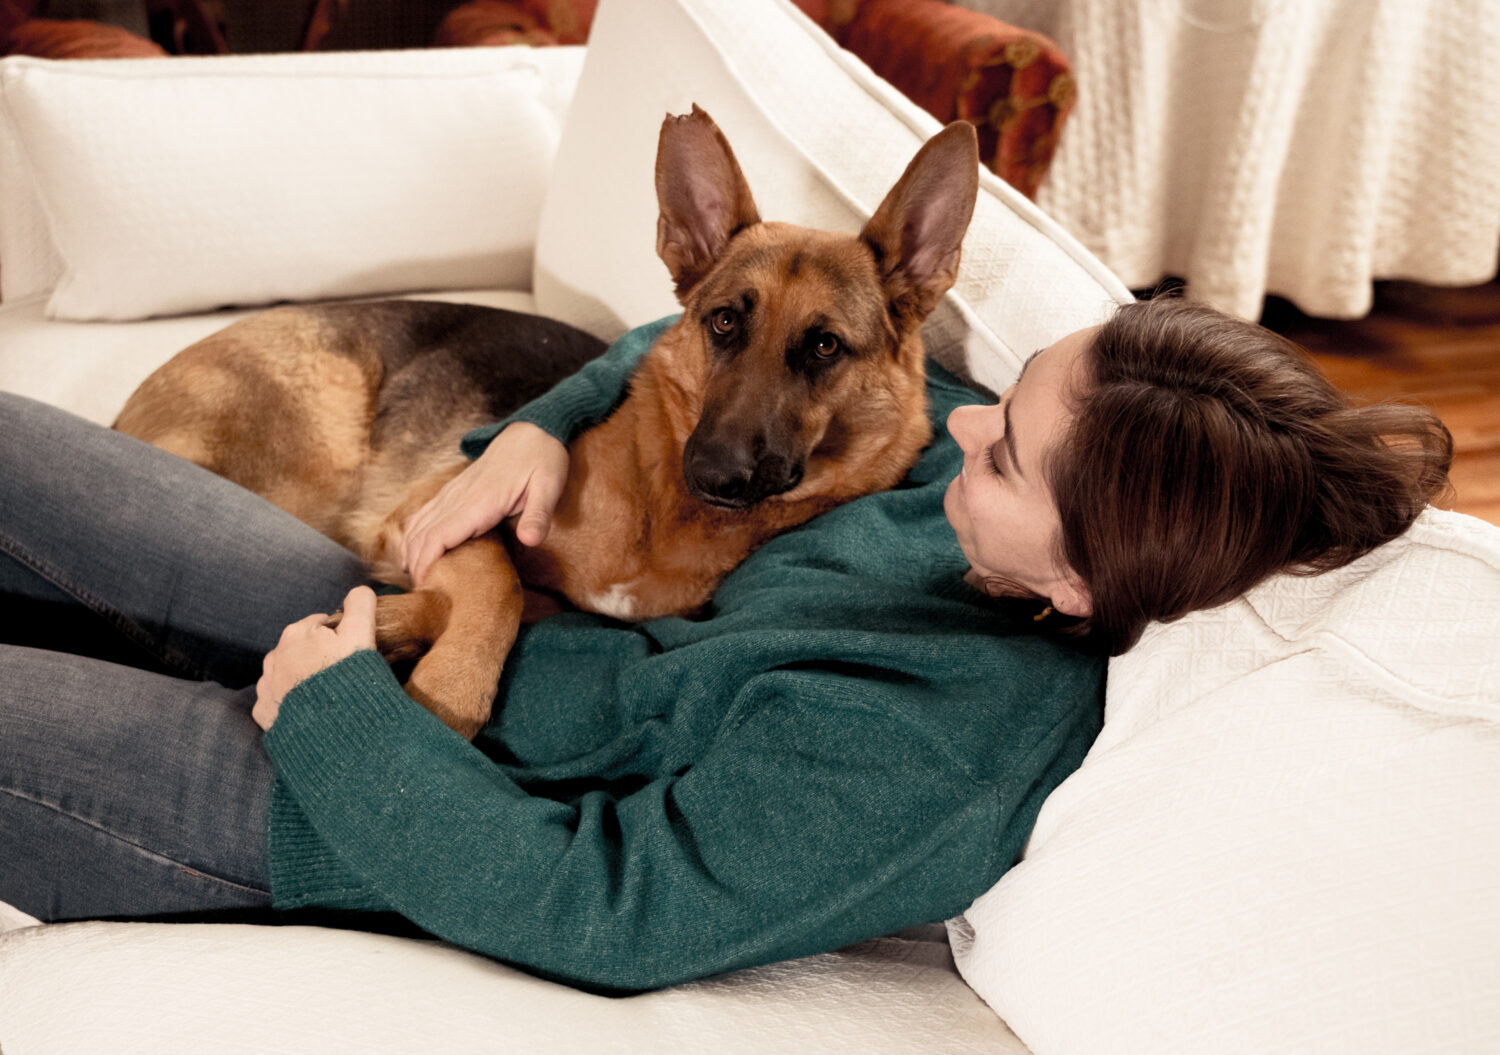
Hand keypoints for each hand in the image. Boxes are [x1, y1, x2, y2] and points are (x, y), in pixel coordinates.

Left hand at [254, 586, 376, 730]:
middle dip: (319, 657)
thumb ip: (360, 606)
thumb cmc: (348, 679)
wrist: (332, 730)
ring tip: (327, 696)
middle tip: (342, 675)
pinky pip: (278, 701)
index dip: (340, 636)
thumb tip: (359, 589)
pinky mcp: (264, 713)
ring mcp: (267, 686)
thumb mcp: (361, 635)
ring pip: (287, 674)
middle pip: (302, 649)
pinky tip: (310, 712)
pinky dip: (291, 703)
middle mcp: (275, 656)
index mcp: (297, 632)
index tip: (351, 652)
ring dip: (303, 680)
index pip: (321, 624)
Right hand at [400, 422, 568, 586]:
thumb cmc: (543, 459)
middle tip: (421, 593)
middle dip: (416, 564)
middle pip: (423, 534)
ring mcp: (454, 492)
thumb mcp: (549, 487)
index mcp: (479, 501)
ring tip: (415, 579)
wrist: (533, 430)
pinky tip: (414, 551)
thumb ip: (538, 515)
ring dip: (411, 550)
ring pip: (419, 524)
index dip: (426, 562)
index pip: (439, 535)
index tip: (424, 585)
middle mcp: (459, 497)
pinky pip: (426, 513)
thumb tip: (530, 541)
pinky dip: (415, 534)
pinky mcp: (455, 490)